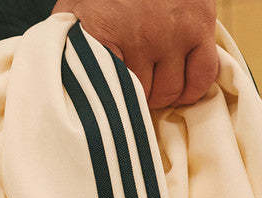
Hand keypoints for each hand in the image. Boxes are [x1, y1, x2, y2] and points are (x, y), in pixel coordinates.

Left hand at [50, 0, 219, 112]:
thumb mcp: (73, 14)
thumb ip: (68, 48)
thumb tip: (59, 90)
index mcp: (103, 33)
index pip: (105, 96)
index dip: (106, 113)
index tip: (104, 118)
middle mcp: (141, 34)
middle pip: (140, 99)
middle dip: (135, 102)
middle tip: (130, 95)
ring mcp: (173, 31)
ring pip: (170, 93)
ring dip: (161, 96)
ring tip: (152, 86)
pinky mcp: (200, 25)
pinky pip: (202, 77)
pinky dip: (191, 89)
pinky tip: (179, 86)